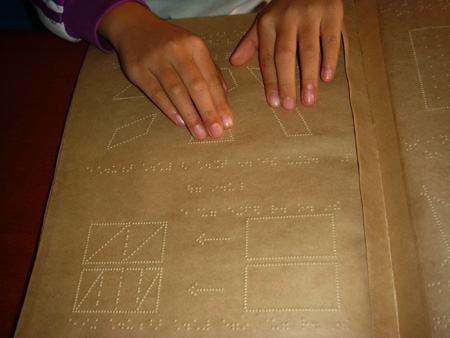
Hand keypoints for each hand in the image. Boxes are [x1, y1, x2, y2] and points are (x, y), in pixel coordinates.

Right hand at [99, 2, 232, 138]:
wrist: (135, 27)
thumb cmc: (171, 43)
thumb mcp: (193, 48)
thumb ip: (209, 70)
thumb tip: (224, 94)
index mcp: (195, 46)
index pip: (211, 78)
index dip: (220, 102)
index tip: (227, 122)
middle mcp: (177, 51)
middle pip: (196, 86)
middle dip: (208, 112)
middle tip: (216, 132)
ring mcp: (156, 60)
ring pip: (177, 92)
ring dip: (190, 115)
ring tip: (199, 133)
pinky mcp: (138, 70)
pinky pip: (156, 93)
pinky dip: (169, 109)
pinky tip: (180, 122)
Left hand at [230, 0, 342, 108]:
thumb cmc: (285, 7)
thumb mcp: (264, 21)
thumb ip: (251, 42)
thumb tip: (234, 62)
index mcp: (268, 24)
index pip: (267, 57)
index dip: (270, 81)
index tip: (274, 102)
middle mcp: (287, 20)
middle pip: (285, 56)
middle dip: (286, 83)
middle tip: (289, 106)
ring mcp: (310, 15)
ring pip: (308, 50)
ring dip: (308, 77)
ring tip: (309, 100)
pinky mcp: (331, 12)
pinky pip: (331, 38)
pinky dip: (329, 58)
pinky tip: (327, 78)